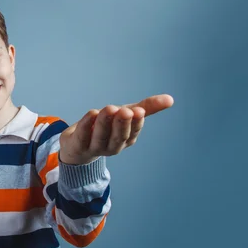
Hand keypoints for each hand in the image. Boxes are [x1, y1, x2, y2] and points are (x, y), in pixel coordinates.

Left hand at [59, 94, 173, 164]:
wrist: (77, 146)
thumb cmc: (106, 128)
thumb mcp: (125, 116)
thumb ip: (146, 108)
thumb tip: (171, 99)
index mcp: (125, 140)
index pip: (133, 132)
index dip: (136, 123)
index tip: (139, 111)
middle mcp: (112, 146)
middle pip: (118, 137)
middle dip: (123, 124)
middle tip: (127, 111)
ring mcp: (94, 148)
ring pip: (101, 136)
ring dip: (106, 122)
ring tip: (110, 108)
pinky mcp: (77, 145)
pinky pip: (82, 135)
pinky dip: (87, 124)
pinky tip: (92, 113)